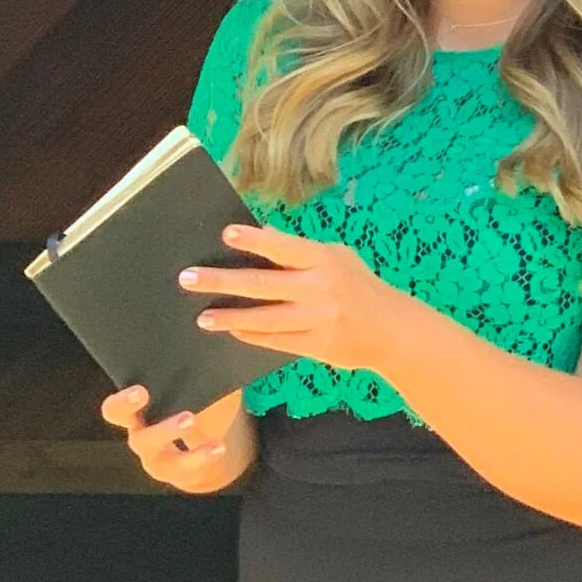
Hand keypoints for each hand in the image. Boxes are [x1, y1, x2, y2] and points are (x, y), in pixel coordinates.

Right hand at [100, 384, 249, 493]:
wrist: (209, 451)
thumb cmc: (197, 410)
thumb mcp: (195, 390)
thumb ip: (194, 371)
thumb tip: (205, 341)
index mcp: (139, 413)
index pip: (115, 409)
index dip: (122, 401)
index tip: (139, 389)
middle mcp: (141, 436)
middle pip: (126, 428)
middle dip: (132, 411)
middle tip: (146, 394)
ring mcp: (156, 458)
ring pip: (153, 450)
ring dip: (168, 432)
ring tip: (189, 419)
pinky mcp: (176, 473)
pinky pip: (185, 467)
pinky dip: (202, 455)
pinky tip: (218, 446)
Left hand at [179, 223, 406, 374]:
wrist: (392, 331)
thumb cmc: (359, 285)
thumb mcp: (338, 257)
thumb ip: (300, 250)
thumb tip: (262, 235)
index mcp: (325, 260)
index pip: (284, 246)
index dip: (254, 240)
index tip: (225, 234)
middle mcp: (320, 289)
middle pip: (262, 284)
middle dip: (222, 281)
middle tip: (189, 278)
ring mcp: (318, 320)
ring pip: (264, 318)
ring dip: (230, 317)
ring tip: (202, 316)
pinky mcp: (316, 346)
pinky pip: (276, 341)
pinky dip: (251, 336)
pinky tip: (232, 331)